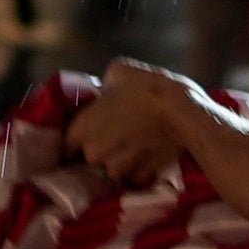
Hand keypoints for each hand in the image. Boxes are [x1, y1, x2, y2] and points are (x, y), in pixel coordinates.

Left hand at [68, 61, 205, 184]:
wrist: (182, 111)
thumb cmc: (145, 86)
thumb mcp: (117, 72)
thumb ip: (101, 87)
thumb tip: (101, 92)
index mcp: (80, 129)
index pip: (65, 145)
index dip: (76, 140)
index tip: (87, 134)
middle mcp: (93, 153)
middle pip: (89, 157)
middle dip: (99, 149)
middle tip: (115, 135)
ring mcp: (117, 169)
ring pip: (111, 169)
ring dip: (119, 160)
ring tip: (134, 144)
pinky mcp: (139, 177)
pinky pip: (133, 176)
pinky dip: (138, 168)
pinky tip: (147, 153)